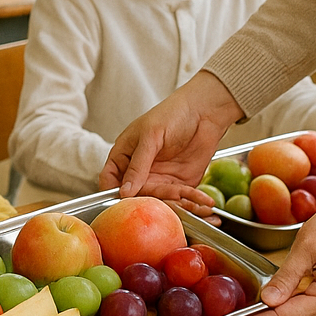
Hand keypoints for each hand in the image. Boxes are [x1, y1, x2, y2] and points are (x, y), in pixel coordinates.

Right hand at [100, 70, 244, 198]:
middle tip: (163, 195)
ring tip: (184, 193)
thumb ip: (137, 165)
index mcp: (124, 155)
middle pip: (135, 195)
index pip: (110, 179)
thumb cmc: (172, 114)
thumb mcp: (150, 136)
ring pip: (159, 201)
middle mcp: (140, 170)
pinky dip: (192, 202)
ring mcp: (159, 178)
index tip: (122, 201)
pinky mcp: (180, 184)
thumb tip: (124, 191)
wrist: (204, 112)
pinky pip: (181, 200)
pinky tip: (202, 201)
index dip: (112, 192)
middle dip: (149, 200)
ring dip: (173, 202)